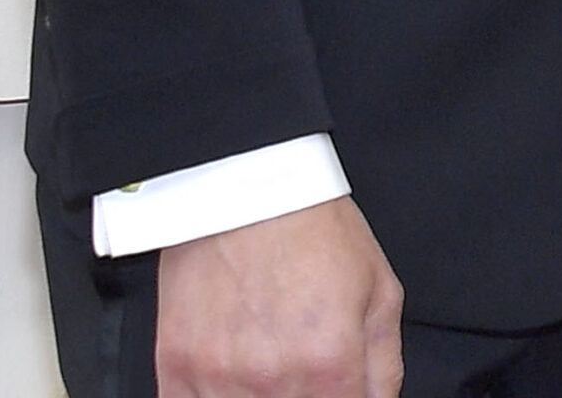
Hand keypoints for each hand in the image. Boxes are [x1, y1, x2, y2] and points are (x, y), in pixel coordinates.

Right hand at [155, 197, 402, 396]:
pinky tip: (233, 377)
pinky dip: (216, 397)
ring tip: (270, 368)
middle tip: (303, 369)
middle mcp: (274, 381)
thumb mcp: (379, 289)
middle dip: (307, 397)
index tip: (337, 390)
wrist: (246, 185)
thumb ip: (384, 368)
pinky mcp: (177, 372)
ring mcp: (220, 381)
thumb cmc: (312, 228)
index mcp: (330, 364)